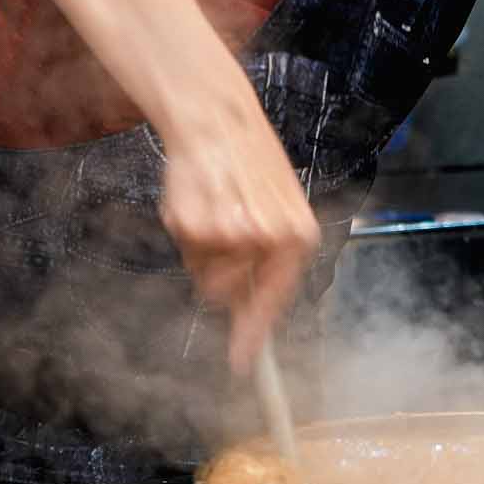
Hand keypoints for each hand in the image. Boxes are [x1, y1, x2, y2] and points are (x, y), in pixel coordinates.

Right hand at [159, 91, 321, 371]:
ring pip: (204, 275)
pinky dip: (186, 232)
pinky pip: (185, 251)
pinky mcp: (194, 226)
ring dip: (204, 254)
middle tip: (222, 233)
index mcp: (298, 236)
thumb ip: (270, 259)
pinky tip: (199, 200)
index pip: (276, 300)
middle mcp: (268, 240)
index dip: (254, 335)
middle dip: (220, 277)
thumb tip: (248, 310)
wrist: (219, 119)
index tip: (243, 364)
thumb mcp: (279, 207)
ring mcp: (229, 235)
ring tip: (214, 209)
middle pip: (229, 294)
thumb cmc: (250, 163)